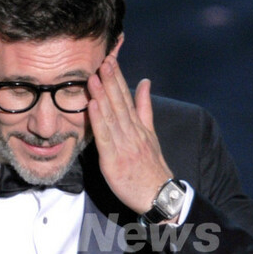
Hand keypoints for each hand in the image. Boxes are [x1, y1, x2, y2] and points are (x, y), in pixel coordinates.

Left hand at [87, 54, 173, 213]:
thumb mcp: (151, 134)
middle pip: (120, 102)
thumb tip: (144, 82)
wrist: (159, 194)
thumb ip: (145, 108)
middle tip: (103, 59)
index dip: (118, 77)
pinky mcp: (114, 160)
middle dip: (110, 80)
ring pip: (112, 116)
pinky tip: (93, 105)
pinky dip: (99, 120)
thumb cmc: (151, 167)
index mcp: (139, 126)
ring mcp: (124, 145)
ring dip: (103, 95)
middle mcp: (133, 132)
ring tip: (94, 76)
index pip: (127, 97)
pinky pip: (106, 137)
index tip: (110, 59)